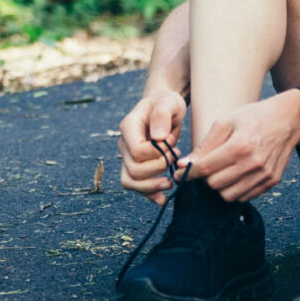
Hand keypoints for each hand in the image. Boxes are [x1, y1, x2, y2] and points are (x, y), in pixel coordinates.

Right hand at [118, 90, 185, 204]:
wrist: (164, 107)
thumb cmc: (167, 103)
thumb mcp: (169, 102)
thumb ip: (162, 115)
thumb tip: (158, 137)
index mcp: (129, 126)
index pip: (137, 151)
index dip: (157, 154)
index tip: (171, 145)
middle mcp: (124, 143)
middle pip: (133, 169)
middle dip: (158, 169)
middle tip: (175, 158)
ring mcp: (127, 156)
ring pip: (130, 182)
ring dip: (151, 187)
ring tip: (170, 184)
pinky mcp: (135, 166)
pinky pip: (135, 186)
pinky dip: (149, 195)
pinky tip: (162, 198)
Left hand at [178, 92, 299, 202]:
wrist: (288, 119)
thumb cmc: (253, 117)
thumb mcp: (226, 122)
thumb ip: (205, 145)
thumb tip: (184, 164)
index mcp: (239, 146)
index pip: (206, 169)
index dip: (187, 173)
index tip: (177, 174)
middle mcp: (253, 164)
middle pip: (215, 185)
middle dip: (204, 177)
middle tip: (206, 166)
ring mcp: (264, 176)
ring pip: (228, 195)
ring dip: (219, 185)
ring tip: (222, 169)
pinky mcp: (271, 182)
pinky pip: (244, 197)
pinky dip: (235, 189)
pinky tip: (235, 174)